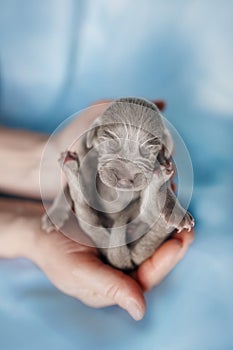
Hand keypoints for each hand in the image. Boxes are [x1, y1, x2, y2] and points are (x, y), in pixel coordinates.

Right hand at [0, 198, 193, 319]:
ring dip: (164, 220)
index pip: (148, 275)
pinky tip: (158, 196)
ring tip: (175, 203)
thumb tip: (140, 310)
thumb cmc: (55, 254)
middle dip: (171, 237)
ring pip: (150, 235)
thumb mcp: (79, 272)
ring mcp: (123, 245)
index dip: (166, 259)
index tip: (181, 241)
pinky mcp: (120, 228)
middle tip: (185, 220)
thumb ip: (109, 287)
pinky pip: (139, 220)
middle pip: (155, 254)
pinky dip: (149, 209)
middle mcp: (125, 265)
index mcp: (117, 283)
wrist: (41, 229)